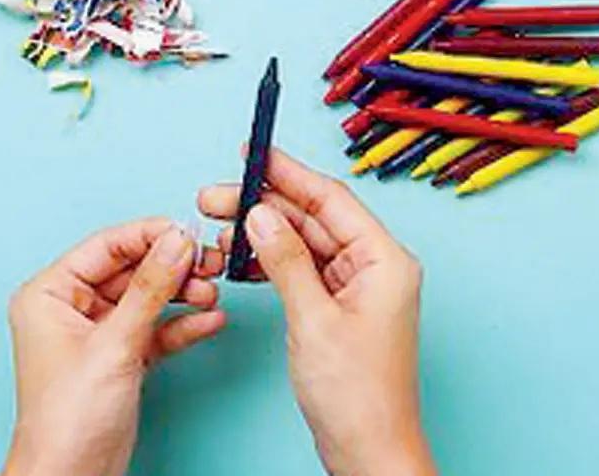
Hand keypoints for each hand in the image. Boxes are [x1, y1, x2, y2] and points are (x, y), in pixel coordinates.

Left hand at [1, 219, 225, 475]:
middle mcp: (70, 309)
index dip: (149, 236)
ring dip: (183, 294)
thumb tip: (177, 242)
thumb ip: (151, 288)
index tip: (188, 233)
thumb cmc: (67, 420)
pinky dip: (183, 324)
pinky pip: (157, 328)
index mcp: (49, 294)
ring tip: (212, 292)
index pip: (106, 246)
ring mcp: (97, 334)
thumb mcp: (114, 343)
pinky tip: (210, 320)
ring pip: (148, 297)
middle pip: (131, 269)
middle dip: (173, 267)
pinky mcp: (121, 358)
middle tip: (208, 263)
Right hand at [198, 149, 436, 475]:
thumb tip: (262, 214)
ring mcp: (359, 289)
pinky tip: (242, 259)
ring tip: (217, 226)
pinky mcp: (342, 310)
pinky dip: (273, 263)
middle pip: (315, 218)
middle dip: (264, 204)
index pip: (331, 199)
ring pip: (305, 243)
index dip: (288, 172)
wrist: (370, 450)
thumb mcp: (313, 319)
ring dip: (264, 234)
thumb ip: (285, 261)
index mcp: (385, 260)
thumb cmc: (357, 395)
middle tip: (214, 196)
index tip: (253, 152)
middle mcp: (376, 267)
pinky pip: (304, 270)